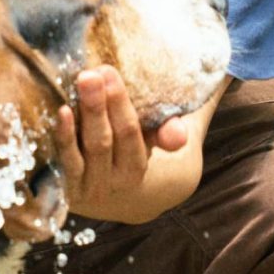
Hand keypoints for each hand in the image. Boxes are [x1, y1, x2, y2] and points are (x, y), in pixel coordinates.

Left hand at [54, 65, 192, 223]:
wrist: (118, 201)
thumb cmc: (138, 154)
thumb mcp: (164, 144)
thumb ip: (179, 123)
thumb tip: (212, 91)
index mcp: (139, 169)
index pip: (131, 135)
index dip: (120, 104)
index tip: (110, 71)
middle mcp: (115, 181)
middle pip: (106, 141)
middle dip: (101, 105)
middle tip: (93, 72)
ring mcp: (89, 187)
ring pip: (86, 150)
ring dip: (83, 115)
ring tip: (80, 82)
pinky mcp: (68, 189)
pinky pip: (65, 162)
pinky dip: (63, 138)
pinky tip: (61, 111)